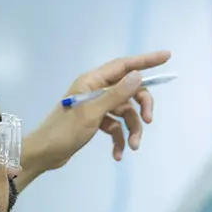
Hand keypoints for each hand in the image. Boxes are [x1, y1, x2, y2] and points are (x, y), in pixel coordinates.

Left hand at [16, 49, 171, 192]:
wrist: (44, 154)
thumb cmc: (64, 130)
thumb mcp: (92, 112)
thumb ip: (116, 94)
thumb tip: (138, 75)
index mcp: (93, 81)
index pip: (124, 65)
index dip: (146, 60)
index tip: (166, 56)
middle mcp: (96, 90)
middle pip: (130, 91)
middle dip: (141, 106)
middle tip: (148, 120)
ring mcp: (96, 107)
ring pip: (125, 112)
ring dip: (131, 129)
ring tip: (132, 147)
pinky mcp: (95, 122)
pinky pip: (115, 127)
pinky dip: (119, 139)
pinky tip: (118, 154)